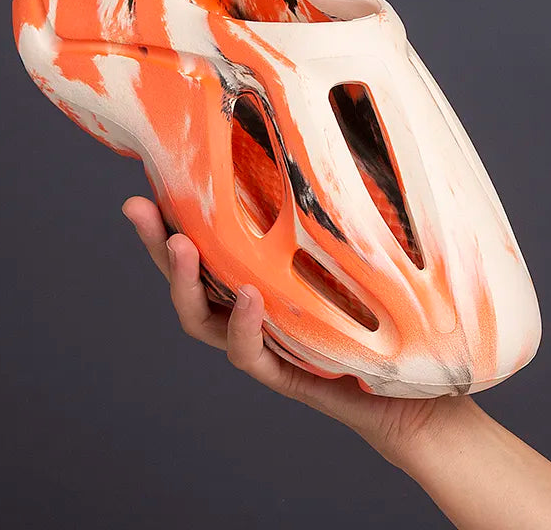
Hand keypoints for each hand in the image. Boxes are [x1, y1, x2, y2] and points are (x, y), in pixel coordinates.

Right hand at [121, 195, 462, 468]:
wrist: (413, 396)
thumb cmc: (385, 318)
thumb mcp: (357, 257)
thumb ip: (333, 221)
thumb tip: (326, 154)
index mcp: (257, 278)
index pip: (204, 245)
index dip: (172, 216)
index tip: (151, 179)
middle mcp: (249, 310)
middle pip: (188, 278)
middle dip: (158, 244)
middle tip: (137, 209)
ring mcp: (261, 344)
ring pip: (201, 319)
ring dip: (186, 282)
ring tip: (182, 246)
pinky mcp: (283, 374)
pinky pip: (250, 354)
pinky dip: (242, 327)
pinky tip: (247, 297)